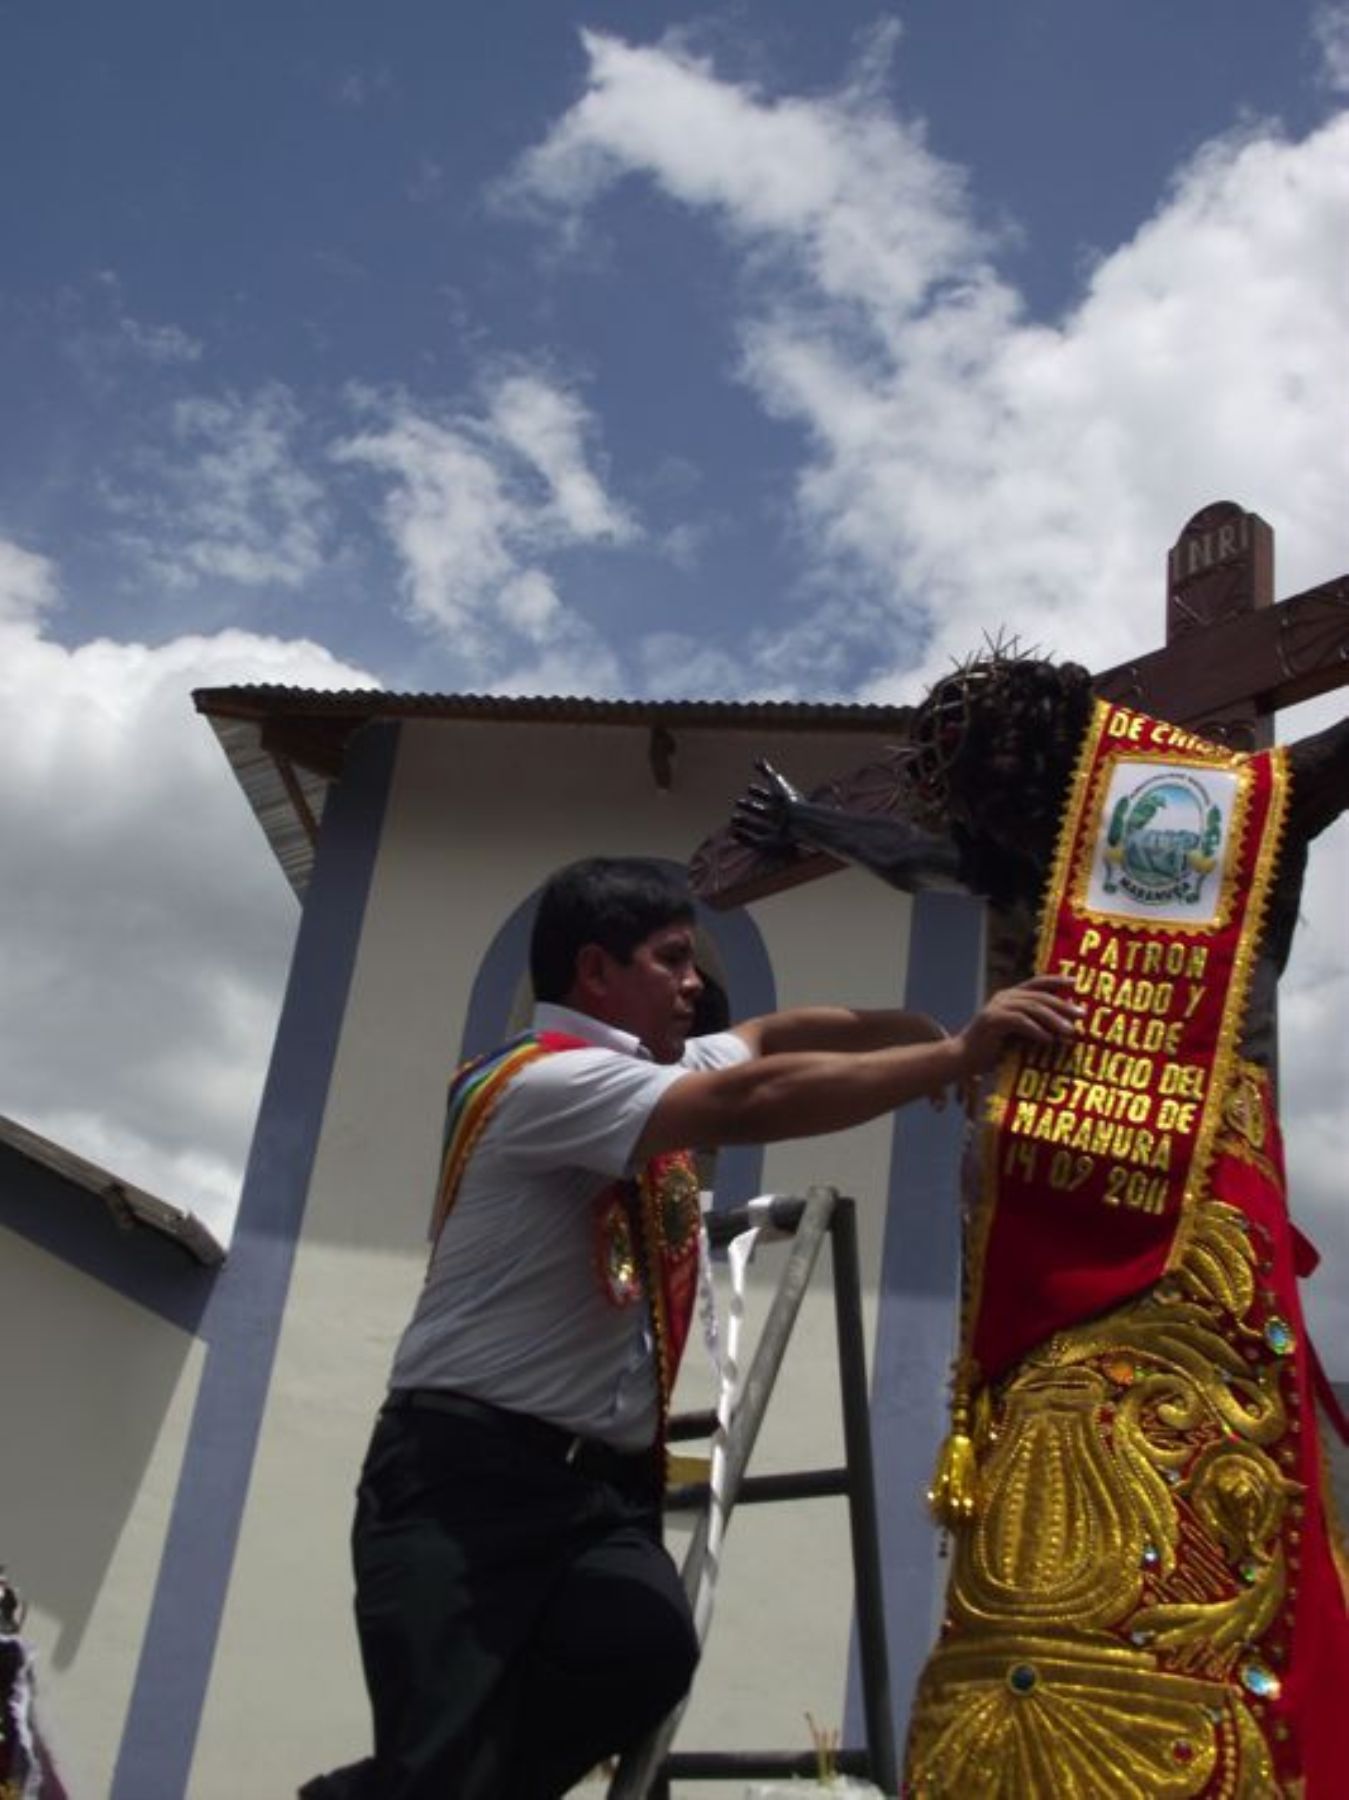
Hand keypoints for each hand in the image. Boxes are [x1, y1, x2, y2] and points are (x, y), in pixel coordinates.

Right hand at [731, 758, 806, 853]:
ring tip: (733, 819)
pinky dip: (744, 838)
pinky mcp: (773, 844)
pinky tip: (734, 833)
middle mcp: (779, 817)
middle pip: (762, 811)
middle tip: (738, 802)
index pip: (768, 795)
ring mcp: (776, 830)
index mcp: (781, 802)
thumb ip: (766, 771)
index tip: (749, 787)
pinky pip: (756, 842)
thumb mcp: (776, 783)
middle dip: (750, 806)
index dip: (758, 791)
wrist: (798, 821)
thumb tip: (757, 759)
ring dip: (745, 822)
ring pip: (758, 826)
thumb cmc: (787, 801)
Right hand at [953, 975, 1081, 1078]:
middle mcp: (1004, 997)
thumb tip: (1067, 1025)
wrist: (963, 1059)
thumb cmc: (993, 1050)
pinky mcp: (991, 1020)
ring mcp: (996, 1007)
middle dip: (1062, 1005)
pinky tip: (1048, 1039)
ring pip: (1032, 1008)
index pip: (1037, 982)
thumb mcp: (1018, 1034)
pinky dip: (1036, 1030)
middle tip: (1081, 1015)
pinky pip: (1019, 1022)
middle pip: (1039, 996)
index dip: (1056, 980)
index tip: (1076, 982)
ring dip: (1053, 1020)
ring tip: (1069, 1032)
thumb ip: (1036, 1025)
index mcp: (1010, 996)